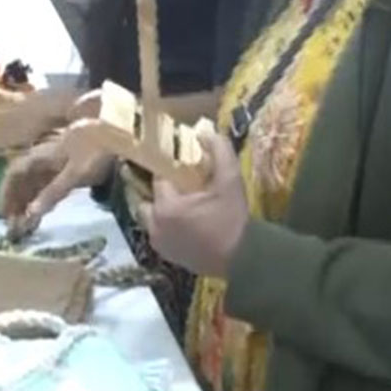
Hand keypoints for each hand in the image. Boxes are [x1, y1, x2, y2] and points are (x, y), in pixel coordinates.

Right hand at [0, 134, 112, 235]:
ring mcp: (56, 160)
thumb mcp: (75, 174)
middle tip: (14, 225)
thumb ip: (52, 193)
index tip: (3, 214)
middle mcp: (43, 157)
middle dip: (15, 202)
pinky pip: (47, 182)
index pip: (14, 174)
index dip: (6, 194)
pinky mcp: (69, 164)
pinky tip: (44, 209)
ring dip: (27, 201)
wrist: (118, 132)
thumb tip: (30, 213)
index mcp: (39, 157)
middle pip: (22, 180)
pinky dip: (42, 197)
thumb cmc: (96, 151)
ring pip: (34, 182)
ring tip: (26, 223)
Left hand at [144, 132, 248, 278]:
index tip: (179, 164)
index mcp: (166, 206)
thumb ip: (219, 151)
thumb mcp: (231, 180)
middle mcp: (155, 225)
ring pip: (150, 217)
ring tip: (182, 202)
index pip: (158, 177)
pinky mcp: (168, 256)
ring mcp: (159, 243)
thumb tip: (205, 131)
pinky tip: (185, 221)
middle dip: (159, 191)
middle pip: (146, 199)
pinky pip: (159, 234)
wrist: (244, 259)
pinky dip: (166, 225)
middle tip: (178, 185)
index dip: (168, 168)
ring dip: (161, 208)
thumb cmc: (234, 219)